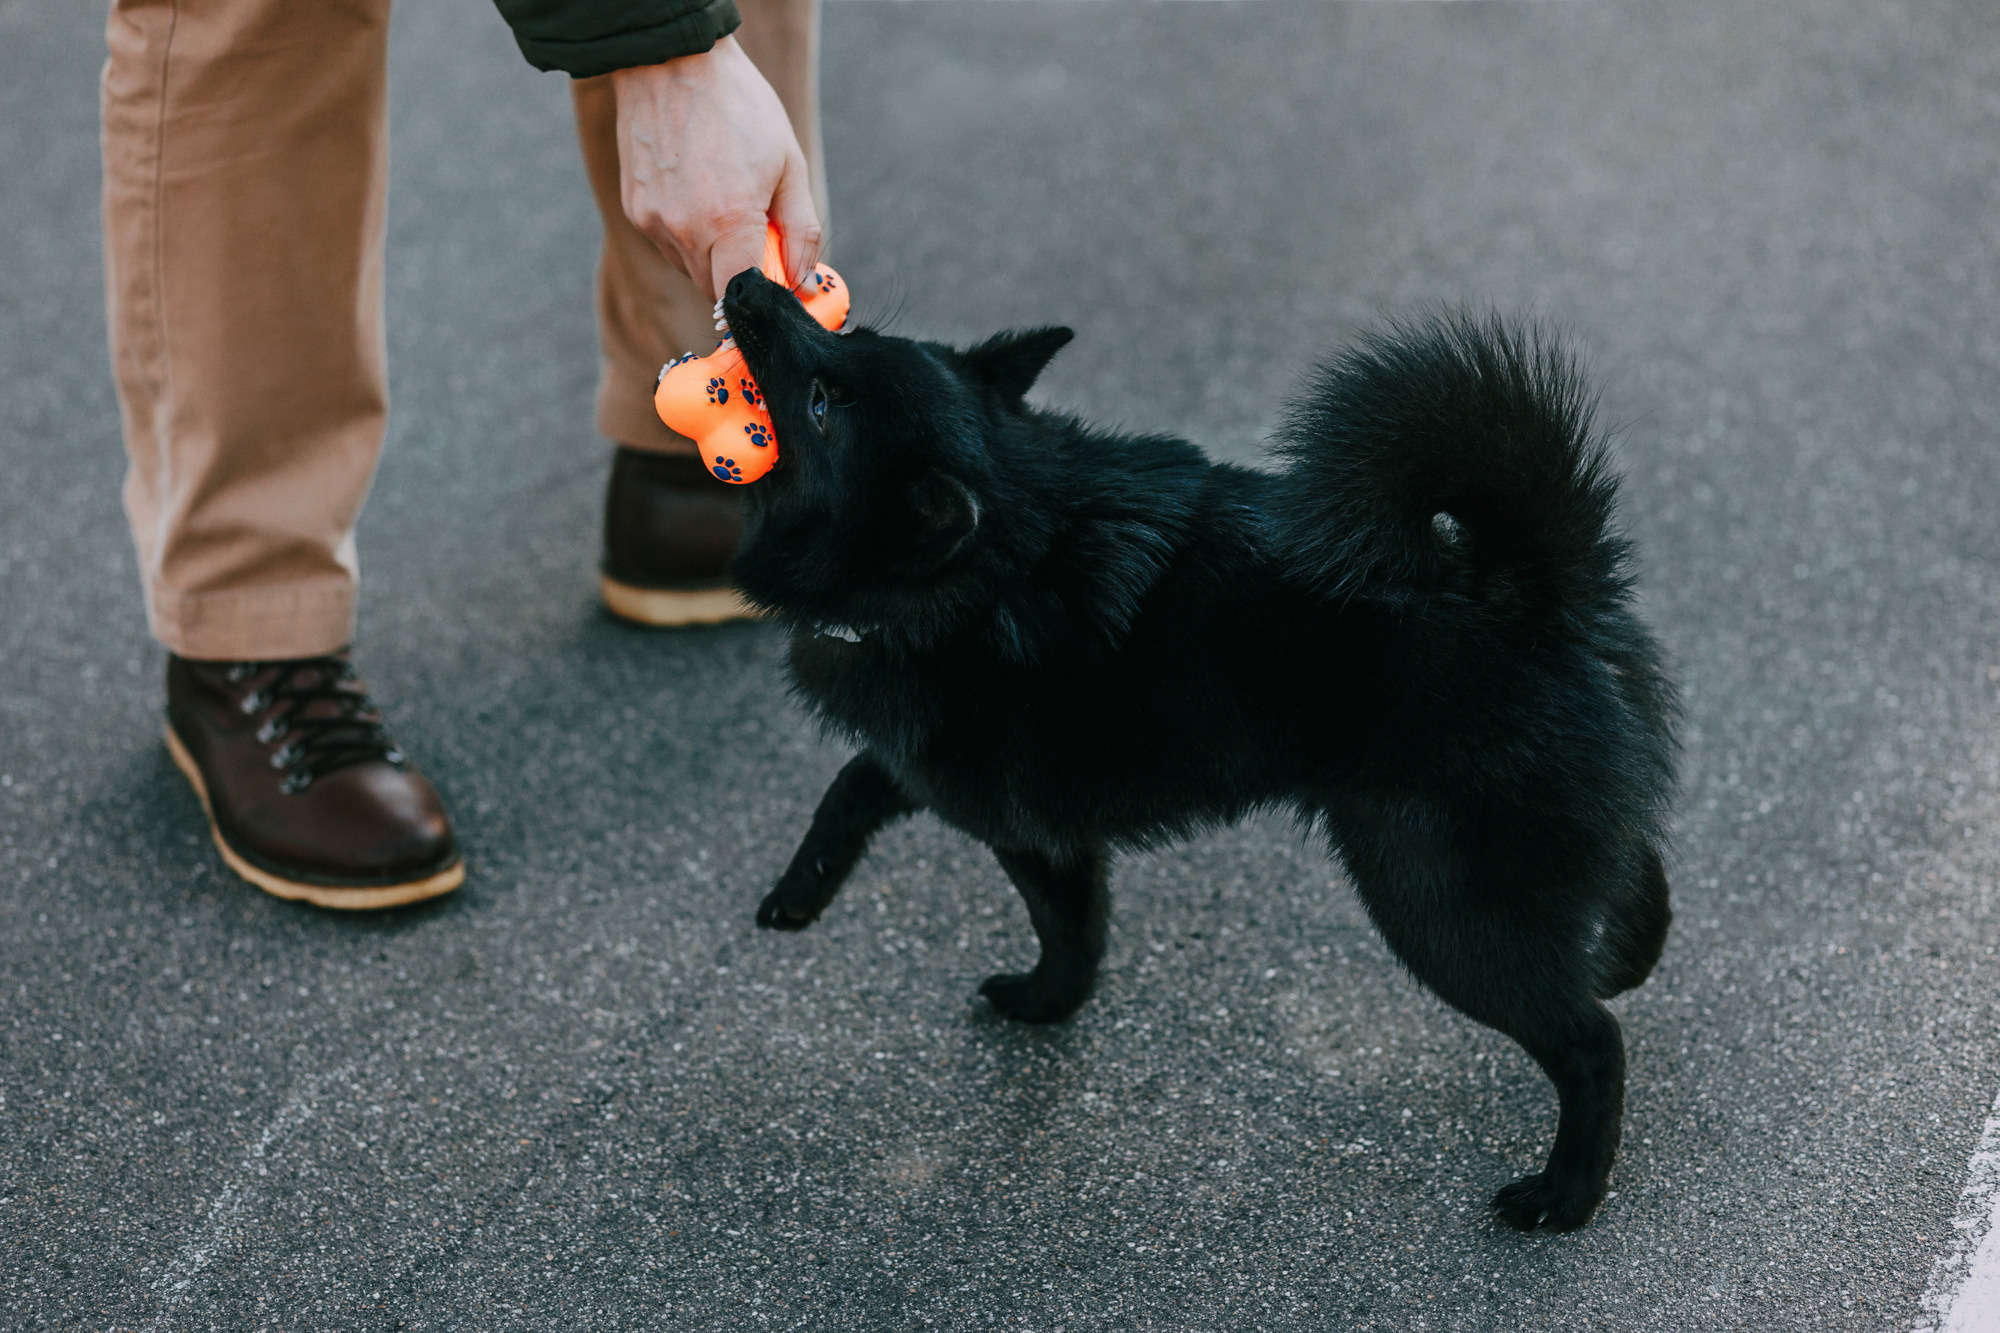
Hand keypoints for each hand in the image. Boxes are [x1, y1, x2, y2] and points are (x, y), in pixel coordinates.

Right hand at [610, 37, 821, 303]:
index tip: (778, 287)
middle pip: (716, 289)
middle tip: (760, 232)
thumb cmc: (739, 106)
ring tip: (725, 200)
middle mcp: (684, 229)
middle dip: (742, 275)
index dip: (762, 300)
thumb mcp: (790, 163)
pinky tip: (698, 191)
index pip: (743, 297)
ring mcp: (654, 221)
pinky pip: (669, 243)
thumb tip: (804, 281)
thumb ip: (802, 230)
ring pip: (691, 268)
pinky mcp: (635, 209)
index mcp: (728, 220)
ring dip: (714, 255)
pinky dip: (688, 233)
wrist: (672, 60)